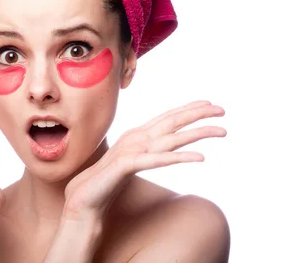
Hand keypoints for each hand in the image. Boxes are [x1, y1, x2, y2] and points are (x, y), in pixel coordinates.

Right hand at [63, 100, 225, 219]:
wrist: (83, 202)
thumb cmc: (105, 184)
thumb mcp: (129, 163)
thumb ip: (143, 153)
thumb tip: (157, 150)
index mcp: (136, 136)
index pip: (167, 117)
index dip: (188, 109)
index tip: (209, 104)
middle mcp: (136, 138)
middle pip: (173, 121)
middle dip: (199, 114)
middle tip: (222, 109)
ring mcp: (132, 150)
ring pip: (172, 138)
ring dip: (198, 133)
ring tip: (221, 131)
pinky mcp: (127, 165)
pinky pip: (158, 160)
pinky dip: (180, 158)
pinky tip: (200, 158)